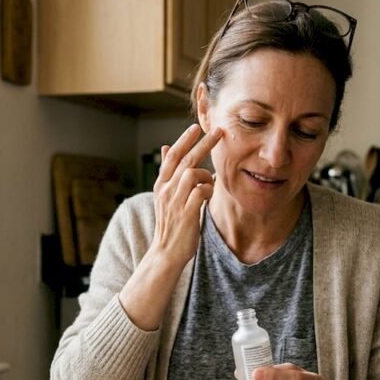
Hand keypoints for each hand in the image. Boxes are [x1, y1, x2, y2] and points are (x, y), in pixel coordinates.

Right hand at [150, 124, 220, 266]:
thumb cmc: (170, 223)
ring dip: (206, 176)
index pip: (172, 156)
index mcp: (161, 185)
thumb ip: (167, 172)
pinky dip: (208, 190)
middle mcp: (166, 190)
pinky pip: (200, 192)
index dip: (184, 140)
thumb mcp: (164, 195)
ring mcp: (175, 202)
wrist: (166, 252)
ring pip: (192, 174)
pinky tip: (208, 196)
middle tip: (219, 131)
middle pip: (185, 160)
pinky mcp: (186, 213)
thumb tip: (164, 147)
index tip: (196, 127)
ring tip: (209, 185)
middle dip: (203, 144)